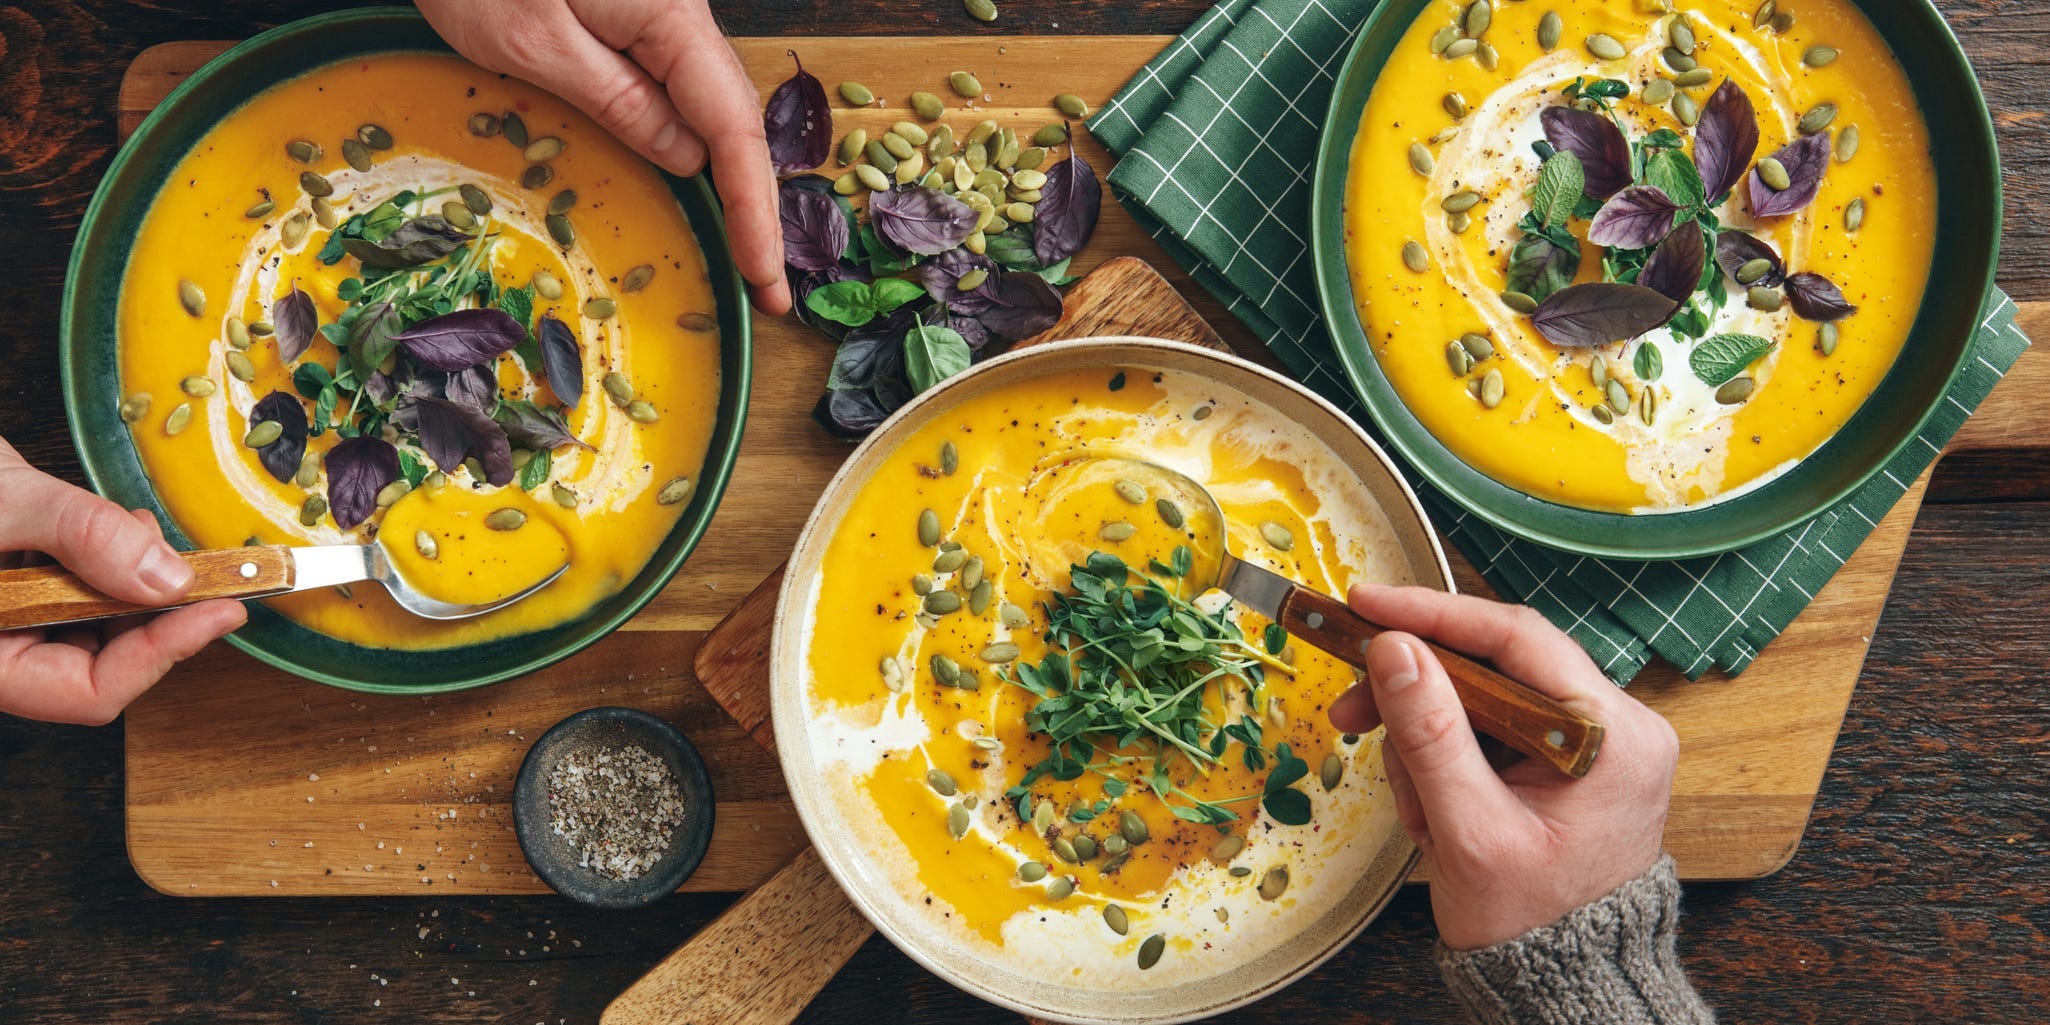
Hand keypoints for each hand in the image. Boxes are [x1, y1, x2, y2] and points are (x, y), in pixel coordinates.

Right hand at [0, 440, 244, 724]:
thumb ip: (78, 535)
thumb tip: (166, 577)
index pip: (86, 693)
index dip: (162, 655)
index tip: (223, 608)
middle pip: (100, 664)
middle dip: (156, 616)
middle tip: (205, 569)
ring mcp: (6, 622)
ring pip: (94, 628)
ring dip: (135, 585)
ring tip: (133, 532)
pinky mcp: (15, 588)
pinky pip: (76, 593)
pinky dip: (107, 561)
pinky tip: (109, 527)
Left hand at [417, 0, 789, 313]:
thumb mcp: (534, 44)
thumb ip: (619, 102)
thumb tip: (688, 158)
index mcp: (669, 18)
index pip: (733, 131)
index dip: (755, 212)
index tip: (768, 279)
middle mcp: (679, 13)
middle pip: (734, 119)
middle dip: (754, 207)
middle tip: (767, 288)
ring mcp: (657, 12)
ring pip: (707, 103)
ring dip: (728, 181)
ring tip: (744, 249)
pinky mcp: (628, 13)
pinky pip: (673, 85)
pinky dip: (690, 141)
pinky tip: (694, 182)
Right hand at [1329, 584, 1678, 949]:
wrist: (1562, 982)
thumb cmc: (1531, 923)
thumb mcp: (1469, 831)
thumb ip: (1430, 736)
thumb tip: (1393, 650)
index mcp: (1614, 734)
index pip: (1517, 638)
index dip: (1434, 615)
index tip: (1367, 605)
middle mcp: (1614, 724)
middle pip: (1494, 665)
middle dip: (1416, 692)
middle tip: (1350, 710)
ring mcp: (1590, 742)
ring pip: (1481, 697)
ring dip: (1425, 740)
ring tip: (1413, 804)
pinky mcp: (1564, 760)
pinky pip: (1488, 730)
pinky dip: (1445, 758)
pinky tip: (1431, 805)